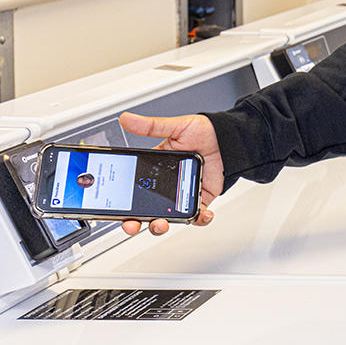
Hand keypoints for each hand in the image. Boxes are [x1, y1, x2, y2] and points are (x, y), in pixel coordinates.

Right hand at [117, 112, 224, 235]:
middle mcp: (166, 185)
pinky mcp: (200, 199)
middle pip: (146, 210)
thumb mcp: (175, 127)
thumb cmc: (203, 131)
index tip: (117, 211)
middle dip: (136, 222)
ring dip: (161, 225)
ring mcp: (182, 194)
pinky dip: (199, 219)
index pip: (133, 190)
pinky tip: (200, 215)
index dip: (124, 204)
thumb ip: (150, 126)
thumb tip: (126, 119)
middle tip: (133, 225)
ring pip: (168, 217)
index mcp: (154, 169)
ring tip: (161, 223)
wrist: (229, 138)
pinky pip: (197, 215)